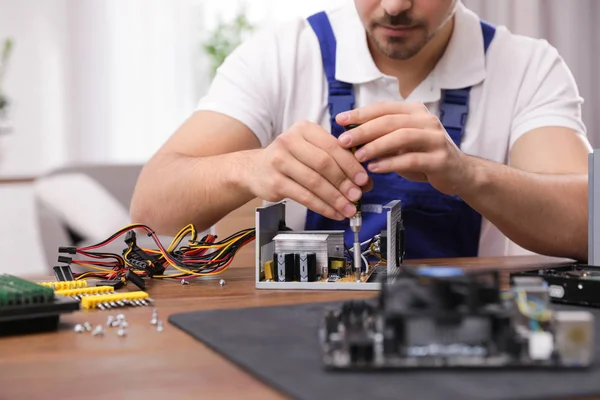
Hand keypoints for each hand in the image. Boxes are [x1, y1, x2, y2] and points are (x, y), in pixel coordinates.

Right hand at [244, 120, 371, 219]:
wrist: (254, 169)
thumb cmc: (289, 159)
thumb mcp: (309, 149)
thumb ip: (335, 160)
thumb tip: (364, 181)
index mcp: (304, 129)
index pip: (333, 146)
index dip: (351, 165)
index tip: (364, 180)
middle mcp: (290, 141)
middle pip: (324, 164)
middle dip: (344, 182)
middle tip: (358, 196)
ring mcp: (280, 161)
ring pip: (315, 182)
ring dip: (335, 198)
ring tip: (349, 209)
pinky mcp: (275, 182)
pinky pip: (305, 196)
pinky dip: (323, 207)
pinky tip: (334, 213)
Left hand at [335, 101, 472, 195]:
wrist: (459, 173)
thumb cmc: (423, 156)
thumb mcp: (401, 143)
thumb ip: (381, 136)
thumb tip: (349, 135)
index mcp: (415, 111)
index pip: (383, 108)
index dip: (360, 113)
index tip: (339, 120)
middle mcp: (427, 121)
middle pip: (390, 121)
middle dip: (363, 130)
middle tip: (344, 141)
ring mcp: (435, 139)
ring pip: (401, 137)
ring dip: (376, 146)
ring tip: (358, 157)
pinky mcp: (440, 159)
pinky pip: (411, 159)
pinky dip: (390, 163)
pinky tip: (374, 168)